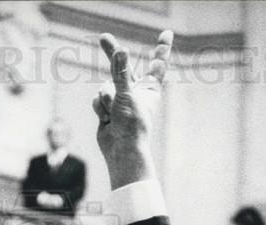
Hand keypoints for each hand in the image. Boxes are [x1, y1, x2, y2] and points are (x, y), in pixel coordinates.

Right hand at [92, 30, 172, 188]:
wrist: (120, 150)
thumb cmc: (131, 124)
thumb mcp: (126, 94)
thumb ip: (121, 72)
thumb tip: (121, 50)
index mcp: (150, 88)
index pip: (157, 62)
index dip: (161, 47)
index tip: (167, 33)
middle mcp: (136, 92)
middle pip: (122, 67)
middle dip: (112, 55)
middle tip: (103, 38)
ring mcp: (121, 100)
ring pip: (105, 86)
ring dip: (105, 99)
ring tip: (112, 114)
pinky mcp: (108, 109)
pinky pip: (97, 98)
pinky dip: (99, 107)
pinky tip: (106, 120)